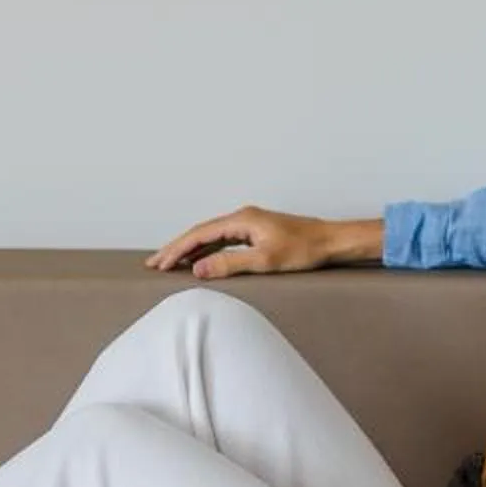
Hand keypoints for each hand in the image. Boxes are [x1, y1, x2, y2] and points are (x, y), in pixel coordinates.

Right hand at [147, 208, 382, 278]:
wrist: (331, 241)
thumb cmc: (304, 250)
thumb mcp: (265, 261)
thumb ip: (230, 265)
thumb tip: (198, 269)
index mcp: (242, 219)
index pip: (200, 234)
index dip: (177, 249)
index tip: (160, 263)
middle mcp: (242, 217)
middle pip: (200, 232)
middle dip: (176, 248)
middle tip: (154, 264)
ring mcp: (249, 224)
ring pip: (210, 236)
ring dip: (190, 249)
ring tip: (170, 263)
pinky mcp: (256, 232)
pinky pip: (223, 240)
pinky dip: (207, 250)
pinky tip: (200, 261)